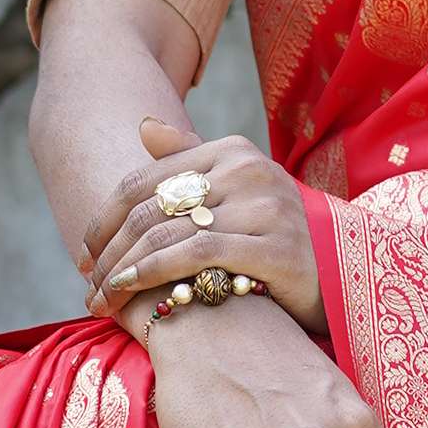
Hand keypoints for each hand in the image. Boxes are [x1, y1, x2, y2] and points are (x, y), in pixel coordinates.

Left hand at [80, 116, 325, 338]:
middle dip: (109, 253)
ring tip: (102, 302)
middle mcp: (248, 170)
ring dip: (123, 273)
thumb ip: (189, 160)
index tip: (85, 256)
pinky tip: (133, 296)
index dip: (104, 219)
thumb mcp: (235, 193)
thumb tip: (144, 126)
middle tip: (89, 288)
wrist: (342, 277)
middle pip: (150, 210)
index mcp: (231, 151)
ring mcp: (266, 207)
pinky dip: (154, 275)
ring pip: (166, 234)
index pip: (144, 180)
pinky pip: (196, 255)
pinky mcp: (276, 247)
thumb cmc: (274, 238)